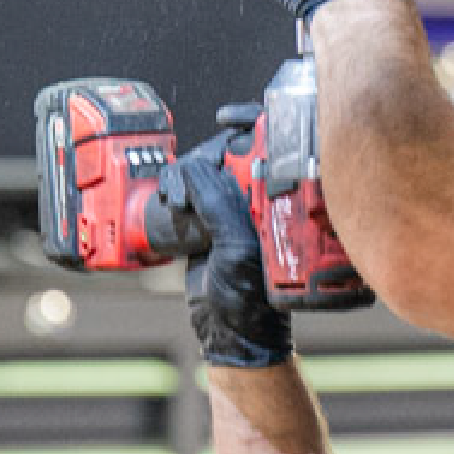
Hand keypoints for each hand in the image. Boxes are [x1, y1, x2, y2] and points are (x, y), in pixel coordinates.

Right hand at [165, 126, 290, 367]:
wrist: (229, 334)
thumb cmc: (249, 299)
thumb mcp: (237, 249)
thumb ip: (219, 206)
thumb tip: (198, 171)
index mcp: (281, 201)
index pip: (271, 147)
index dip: (251, 123)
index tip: (230, 119)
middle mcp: (261, 200)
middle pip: (232, 151)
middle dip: (208, 154)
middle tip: (190, 178)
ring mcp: (234, 209)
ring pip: (207, 170)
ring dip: (186, 176)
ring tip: (178, 201)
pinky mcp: (210, 221)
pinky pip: (191, 192)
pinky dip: (177, 190)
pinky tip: (173, 201)